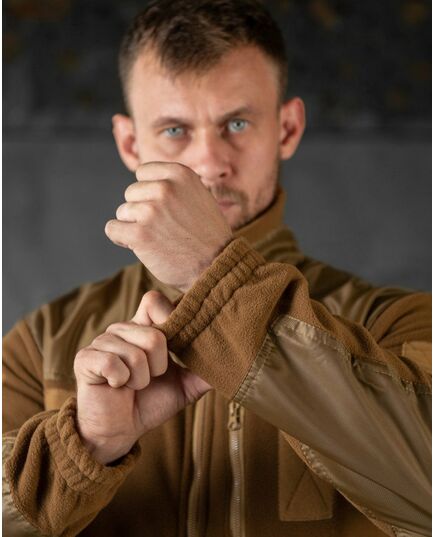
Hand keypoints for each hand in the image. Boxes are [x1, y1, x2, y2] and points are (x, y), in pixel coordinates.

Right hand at [74, 290, 210, 464]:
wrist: (119, 431)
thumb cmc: (149, 403)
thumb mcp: (183, 387)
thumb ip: (203, 372)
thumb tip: (230, 361)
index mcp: (144, 328)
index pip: (155, 301)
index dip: (169, 321)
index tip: (176, 349)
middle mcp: (122, 329)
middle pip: (154, 334)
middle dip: (159, 366)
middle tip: (149, 378)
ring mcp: (102, 342)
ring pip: (137, 353)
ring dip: (140, 379)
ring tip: (132, 385)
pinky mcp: (85, 358)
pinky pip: (114, 365)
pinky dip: (121, 382)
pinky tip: (116, 386)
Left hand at [105, 162, 231, 291]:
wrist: (215, 267)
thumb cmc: (208, 235)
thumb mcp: (199, 196)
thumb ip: (176, 185)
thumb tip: (147, 179)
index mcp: (180, 174)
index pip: (143, 172)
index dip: (149, 192)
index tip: (163, 208)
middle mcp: (165, 188)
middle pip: (131, 193)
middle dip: (141, 210)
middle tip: (163, 228)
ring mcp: (151, 211)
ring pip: (122, 212)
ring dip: (134, 226)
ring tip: (158, 238)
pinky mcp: (139, 235)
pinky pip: (113, 229)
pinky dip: (122, 239)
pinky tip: (141, 246)